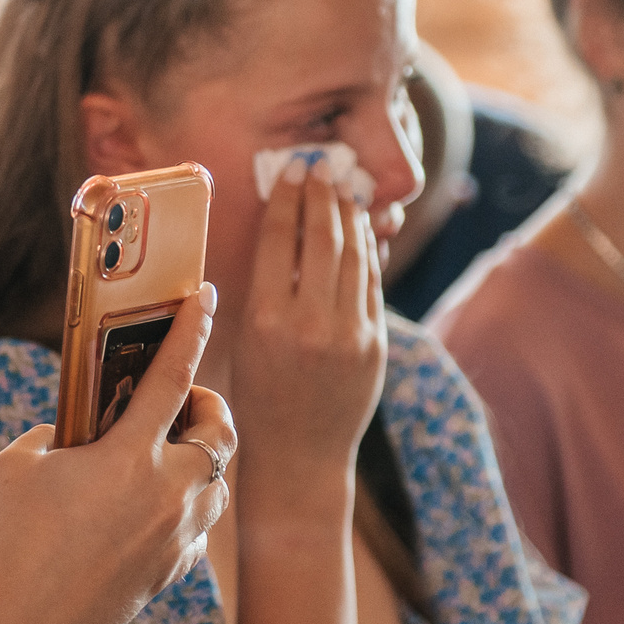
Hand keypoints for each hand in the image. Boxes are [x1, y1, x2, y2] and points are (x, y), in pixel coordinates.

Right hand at [0, 287, 234, 623]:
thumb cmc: (8, 540)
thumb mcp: (20, 463)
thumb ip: (58, 435)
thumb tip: (80, 433)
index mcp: (128, 457)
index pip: (174, 376)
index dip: (193, 330)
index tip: (208, 297)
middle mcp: (167, 494)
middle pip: (220, 433)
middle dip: (208, 407)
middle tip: (179, 403)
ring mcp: (176, 537)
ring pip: (219, 485)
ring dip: (203, 461)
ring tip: (167, 456)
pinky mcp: (172, 572)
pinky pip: (198, 529)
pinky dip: (186, 510)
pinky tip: (152, 510)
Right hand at [233, 158, 385, 503]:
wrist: (301, 455)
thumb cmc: (260, 395)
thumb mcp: (247, 339)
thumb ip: (265, 286)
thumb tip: (286, 226)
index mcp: (267, 320)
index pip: (280, 241)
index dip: (287, 200)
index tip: (291, 171)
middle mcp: (311, 324)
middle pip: (322, 239)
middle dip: (323, 196)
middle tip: (321, 168)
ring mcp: (350, 334)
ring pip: (355, 257)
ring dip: (351, 217)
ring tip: (344, 190)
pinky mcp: (376, 344)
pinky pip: (372, 284)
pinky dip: (368, 252)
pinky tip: (361, 232)